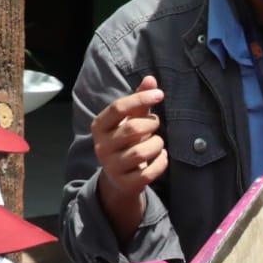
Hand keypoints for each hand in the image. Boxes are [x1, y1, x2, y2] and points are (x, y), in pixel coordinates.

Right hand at [93, 76, 167, 218]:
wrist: (119, 176)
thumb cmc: (126, 141)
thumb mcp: (130, 119)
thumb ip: (139, 102)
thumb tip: (151, 79)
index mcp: (100, 126)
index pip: (118, 107)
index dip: (140, 98)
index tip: (160, 94)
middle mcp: (101, 146)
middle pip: (132, 129)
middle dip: (151, 124)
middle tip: (155, 125)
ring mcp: (112, 166)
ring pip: (141, 153)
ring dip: (157, 144)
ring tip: (158, 142)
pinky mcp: (125, 183)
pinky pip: (148, 173)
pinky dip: (161, 163)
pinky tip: (162, 156)